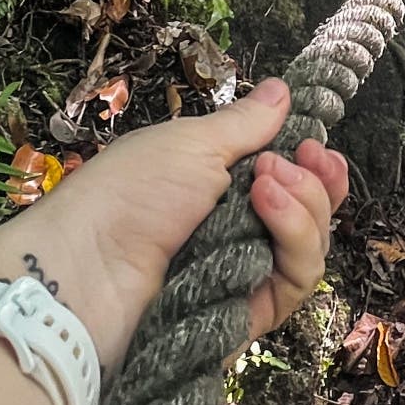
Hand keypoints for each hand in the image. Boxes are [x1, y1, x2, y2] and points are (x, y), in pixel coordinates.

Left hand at [0, 77, 350, 369]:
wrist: (87, 266)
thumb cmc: (130, 192)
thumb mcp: (190, 143)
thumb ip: (245, 125)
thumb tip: (283, 89)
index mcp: (225, 192)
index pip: (294, 185)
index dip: (317, 168)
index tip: (315, 145)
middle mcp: (240, 235)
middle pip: (312, 218)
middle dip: (316, 186)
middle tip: (288, 162)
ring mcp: (243, 277)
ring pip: (309, 252)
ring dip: (303, 210)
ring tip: (267, 186)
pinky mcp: (245, 315)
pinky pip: (293, 286)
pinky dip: (293, 244)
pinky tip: (267, 210)